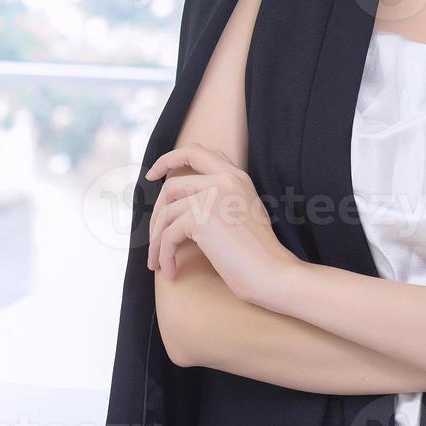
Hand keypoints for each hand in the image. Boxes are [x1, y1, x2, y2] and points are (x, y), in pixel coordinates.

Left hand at [144, 144, 298, 303]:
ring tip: (157, 262)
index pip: (195, 152)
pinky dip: (164, 255)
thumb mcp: (243, 212)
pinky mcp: (201, 218)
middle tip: (152, 237)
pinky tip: (171, 271)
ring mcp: (213, 196)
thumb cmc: (259, 254)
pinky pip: (168, 235)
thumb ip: (220, 197)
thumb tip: (181, 203)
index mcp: (236, 175)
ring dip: (157, 241)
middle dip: (156, 213)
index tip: (153, 175)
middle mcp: (224, 179)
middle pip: (172, 185)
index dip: (168, 159)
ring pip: (166, 213)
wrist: (273, 274)